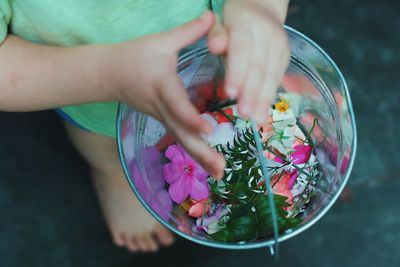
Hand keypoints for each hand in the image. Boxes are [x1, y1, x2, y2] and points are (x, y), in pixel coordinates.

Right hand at [104, 11, 224, 177]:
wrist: (108, 75)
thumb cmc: (133, 56)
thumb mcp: (160, 42)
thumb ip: (188, 31)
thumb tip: (212, 15)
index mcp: (161, 87)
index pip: (176, 106)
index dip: (190, 118)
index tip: (207, 129)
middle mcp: (162, 108)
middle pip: (181, 134)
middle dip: (201, 153)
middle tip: (220, 169)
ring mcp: (161, 118)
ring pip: (181, 141)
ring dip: (200, 158)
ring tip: (220, 174)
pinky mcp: (163, 121)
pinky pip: (180, 138)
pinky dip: (195, 152)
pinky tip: (210, 163)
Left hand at [208, 0, 289, 122]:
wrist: (262, 8)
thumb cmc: (234, 20)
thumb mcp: (219, 21)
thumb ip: (216, 34)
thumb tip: (215, 46)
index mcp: (247, 23)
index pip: (242, 50)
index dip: (237, 73)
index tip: (230, 93)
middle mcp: (267, 33)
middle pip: (259, 66)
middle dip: (252, 92)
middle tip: (245, 113)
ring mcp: (280, 44)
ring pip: (272, 74)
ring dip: (264, 99)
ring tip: (257, 119)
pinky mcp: (286, 55)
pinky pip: (278, 77)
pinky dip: (270, 95)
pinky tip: (264, 111)